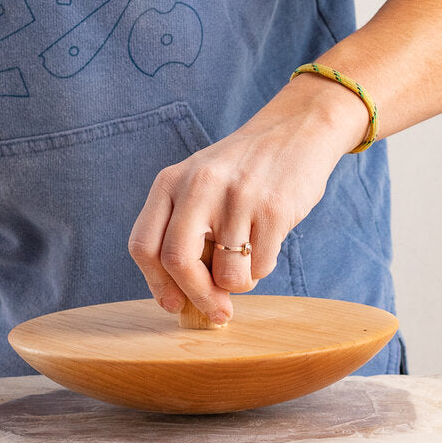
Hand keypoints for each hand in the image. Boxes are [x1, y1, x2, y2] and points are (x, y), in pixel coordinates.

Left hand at [128, 76, 367, 322]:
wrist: (297, 129)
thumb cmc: (242, 170)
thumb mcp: (198, 184)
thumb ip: (182, 229)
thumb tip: (179, 298)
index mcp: (170, 181)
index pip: (143, 245)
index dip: (156, 283)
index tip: (172, 303)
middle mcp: (199, 186)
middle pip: (178, 262)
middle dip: (197, 297)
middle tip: (216, 312)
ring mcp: (237, 196)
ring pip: (227, 274)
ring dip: (239, 284)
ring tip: (247, 262)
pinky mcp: (274, 208)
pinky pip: (261, 266)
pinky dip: (263, 268)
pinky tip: (267, 243)